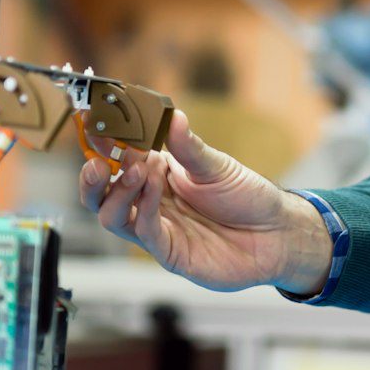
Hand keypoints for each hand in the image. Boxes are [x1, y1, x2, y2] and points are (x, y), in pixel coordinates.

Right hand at [77, 110, 332, 294]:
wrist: (276, 234)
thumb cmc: (247, 198)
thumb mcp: (217, 165)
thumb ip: (189, 146)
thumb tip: (173, 117)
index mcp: (157, 175)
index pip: (117, 160)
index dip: (102, 145)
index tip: (93, 124)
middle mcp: (150, 202)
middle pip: (102, 194)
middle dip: (93, 176)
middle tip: (98, 159)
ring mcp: (157, 228)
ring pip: (113, 215)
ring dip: (118, 191)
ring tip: (135, 169)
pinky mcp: (169, 252)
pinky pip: (144, 232)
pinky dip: (144, 209)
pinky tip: (153, 189)